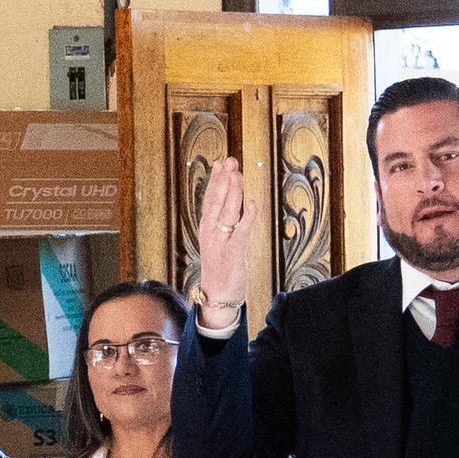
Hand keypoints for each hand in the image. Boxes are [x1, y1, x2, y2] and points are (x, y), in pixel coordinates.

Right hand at [189, 165, 257, 319]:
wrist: (218, 296)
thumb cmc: (221, 268)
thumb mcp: (219, 241)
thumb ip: (225, 222)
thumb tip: (236, 200)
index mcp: (206, 229)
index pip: (210, 199)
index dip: (215, 180)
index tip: (220, 163)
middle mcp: (211, 233)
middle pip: (216, 201)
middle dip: (223, 179)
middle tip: (230, 161)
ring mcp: (221, 243)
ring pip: (226, 212)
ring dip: (233, 192)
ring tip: (237, 175)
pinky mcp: (234, 253)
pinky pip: (242, 231)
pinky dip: (247, 217)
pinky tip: (251, 203)